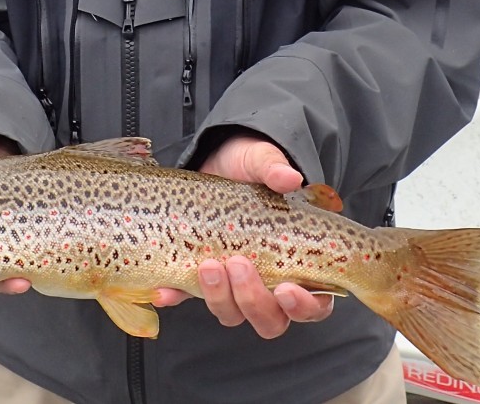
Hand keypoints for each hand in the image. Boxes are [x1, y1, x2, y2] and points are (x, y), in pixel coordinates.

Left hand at [153, 132, 334, 337]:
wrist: (214, 160)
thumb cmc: (249, 167)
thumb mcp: (261, 161)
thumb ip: (275, 169)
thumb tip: (290, 178)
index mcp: (298, 264)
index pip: (314, 305)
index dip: (304, 306)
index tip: (287, 288)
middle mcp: (268, 283)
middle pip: (270, 320)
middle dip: (253, 301)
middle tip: (238, 264)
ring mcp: (232, 285)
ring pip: (232, 314)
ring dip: (220, 298)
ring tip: (208, 264)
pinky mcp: (199, 278)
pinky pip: (187, 298)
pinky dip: (176, 297)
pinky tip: (165, 290)